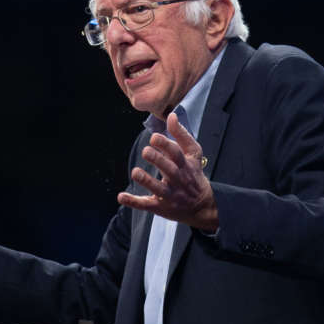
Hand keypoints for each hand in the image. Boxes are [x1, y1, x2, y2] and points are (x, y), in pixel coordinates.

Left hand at [118, 112, 218, 232]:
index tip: (154, 137)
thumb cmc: (194, 174)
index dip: (166, 145)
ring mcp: (170, 196)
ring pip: (158, 189)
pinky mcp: (160, 207)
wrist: (202, 206)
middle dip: (158, 160)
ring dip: (146, 181)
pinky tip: (121, 196)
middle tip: (146, 151)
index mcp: (186, 166)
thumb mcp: (193, 154)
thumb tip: (171, 115)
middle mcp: (178, 180)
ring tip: (135, 172)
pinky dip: (133, 202)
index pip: (177, 154)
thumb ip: (181, 135)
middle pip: (169, 170)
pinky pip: (146, 205)